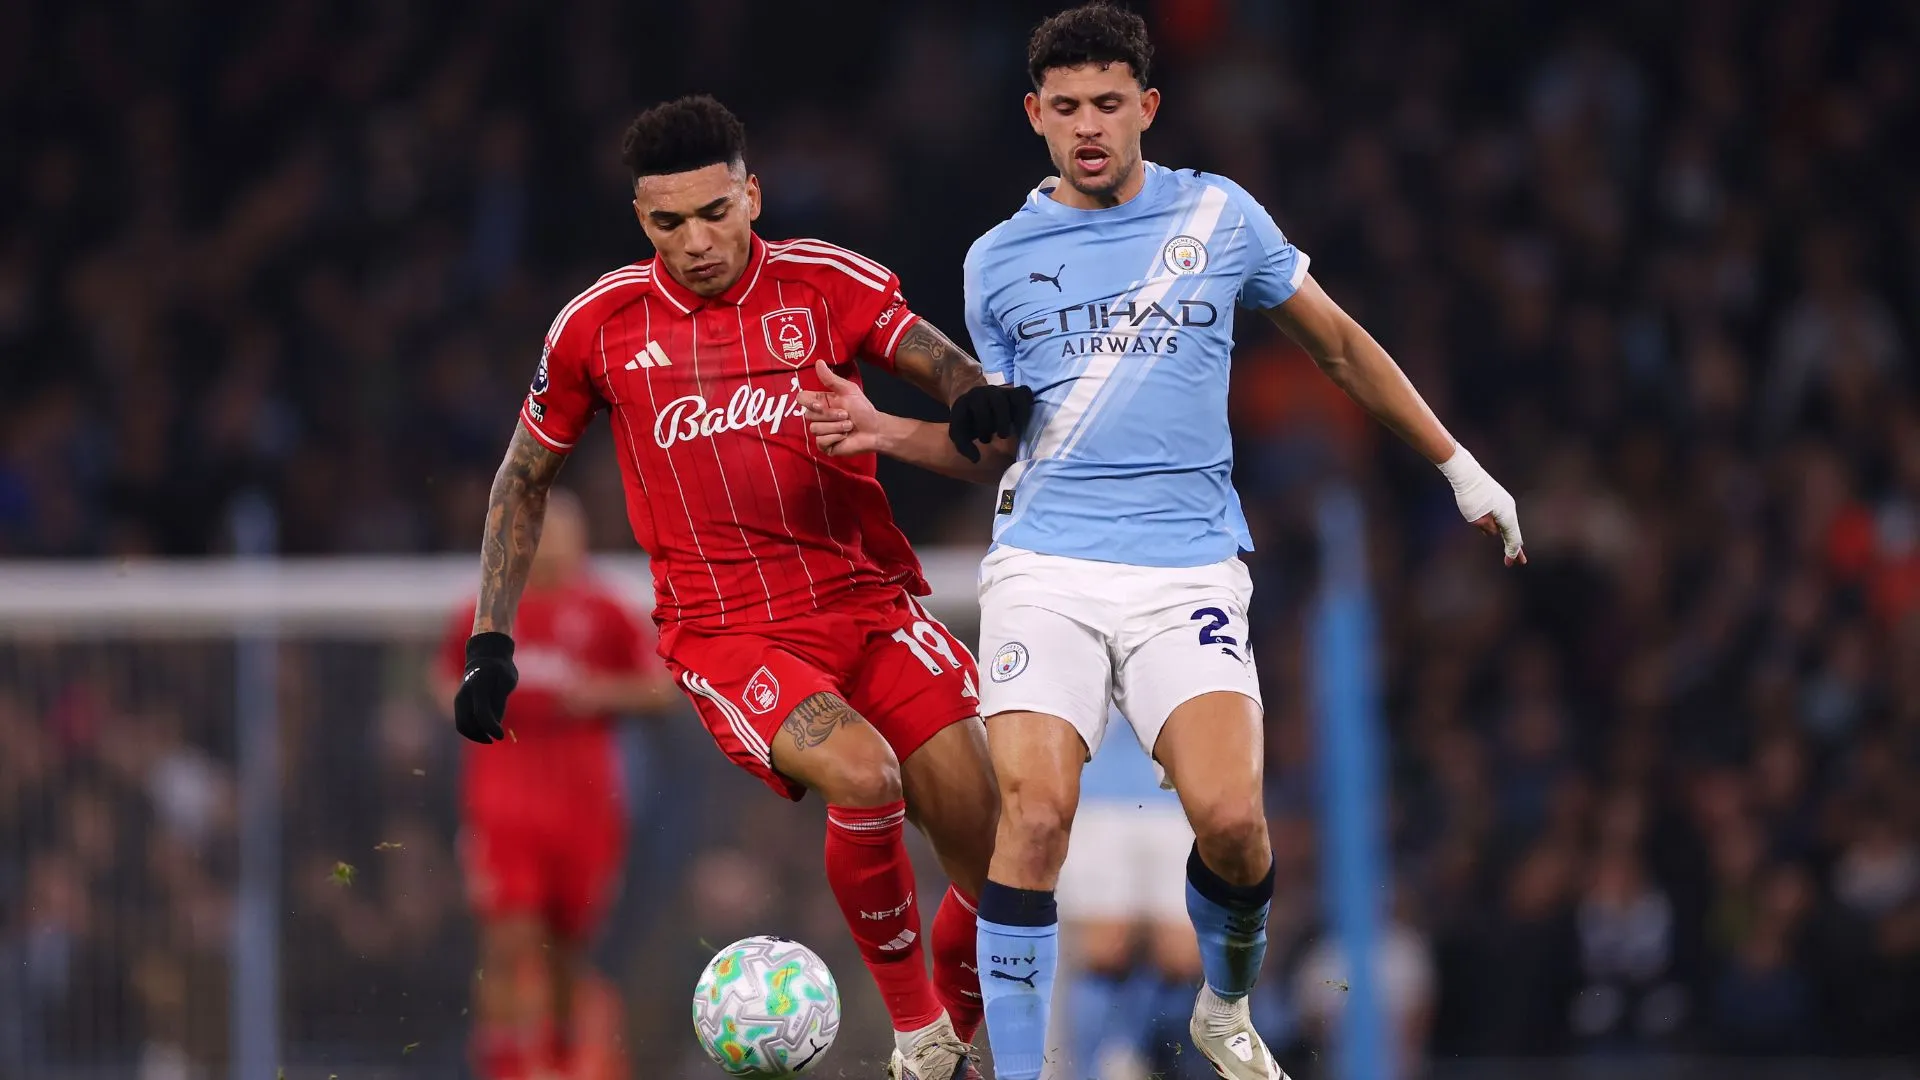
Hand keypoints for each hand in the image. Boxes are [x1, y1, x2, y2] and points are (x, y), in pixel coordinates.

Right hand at [453, 632, 516, 742]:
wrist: (485, 656)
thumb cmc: (500, 669)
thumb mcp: (507, 680)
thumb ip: (500, 701)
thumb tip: (495, 723)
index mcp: (478, 687)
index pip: (482, 713)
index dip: (491, 728)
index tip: (501, 736)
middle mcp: (464, 694)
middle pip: (466, 724)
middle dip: (480, 735)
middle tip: (495, 738)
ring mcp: (459, 699)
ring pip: (462, 725)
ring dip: (475, 734)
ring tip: (490, 736)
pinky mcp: (459, 703)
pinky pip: (462, 721)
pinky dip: (472, 730)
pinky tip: (484, 731)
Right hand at [800, 360, 891, 456]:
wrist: (874, 429)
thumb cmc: (863, 409)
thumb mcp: (848, 390)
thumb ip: (831, 379)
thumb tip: (818, 362)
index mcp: (821, 401)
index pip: (802, 399)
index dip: (808, 402)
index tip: (819, 405)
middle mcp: (818, 416)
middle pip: (809, 415)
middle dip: (830, 415)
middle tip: (846, 415)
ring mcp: (821, 432)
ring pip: (815, 429)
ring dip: (836, 427)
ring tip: (849, 426)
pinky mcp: (825, 445)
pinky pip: (821, 441)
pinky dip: (835, 438)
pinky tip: (845, 436)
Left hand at [948, 383, 1033, 461]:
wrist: (973, 408)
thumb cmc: (968, 423)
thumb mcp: (960, 435)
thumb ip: (964, 447)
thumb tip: (976, 459)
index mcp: (971, 398)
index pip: (980, 409)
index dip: (984, 427)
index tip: (985, 440)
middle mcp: (988, 390)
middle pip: (999, 402)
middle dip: (1001, 423)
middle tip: (1001, 436)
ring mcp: (1003, 390)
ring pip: (1015, 396)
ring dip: (1017, 416)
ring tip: (1014, 429)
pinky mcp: (1015, 393)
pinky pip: (1025, 394)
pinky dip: (1026, 408)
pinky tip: (1020, 423)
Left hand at [1438, 444, 1526, 565]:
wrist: (1467, 473)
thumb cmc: (1471, 497)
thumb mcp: (1477, 519)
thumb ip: (1488, 528)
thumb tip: (1494, 530)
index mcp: (1507, 515)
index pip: (1512, 538)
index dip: (1511, 552)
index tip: (1509, 563)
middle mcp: (1510, 509)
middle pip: (1514, 533)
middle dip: (1515, 548)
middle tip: (1521, 562)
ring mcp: (1505, 502)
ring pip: (1505, 524)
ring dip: (1503, 535)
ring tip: (1501, 542)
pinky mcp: (1498, 498)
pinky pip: (1500, 516)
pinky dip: (1499, 526)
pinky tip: (1492, 527)